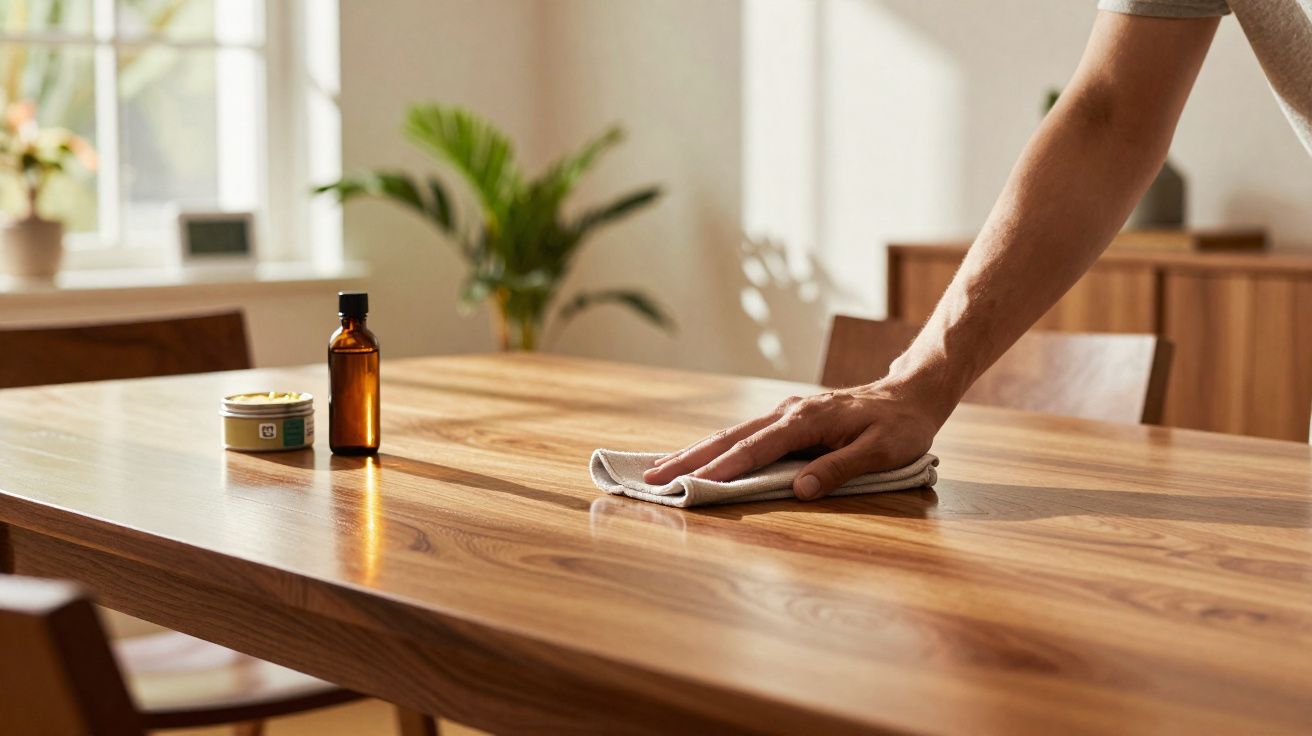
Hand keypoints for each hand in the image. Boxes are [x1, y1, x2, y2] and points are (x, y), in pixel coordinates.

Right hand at [642, 380, 942, 499]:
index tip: (690, 486)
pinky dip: (715, 446)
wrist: (912, 393)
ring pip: (731, 434)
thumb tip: (799, 489)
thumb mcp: (881, 453)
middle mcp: (788, 413)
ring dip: (695, 452)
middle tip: (651, 479)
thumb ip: (839, 469)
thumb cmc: (900, 426)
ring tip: (659, 469)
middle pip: (729, 438)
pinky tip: (699, 457)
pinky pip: (744, 434)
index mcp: (806, 421)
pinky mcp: (788, 418)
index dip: (722, 469)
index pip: (755, 450)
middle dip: (688, 459)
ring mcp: (786, 413)